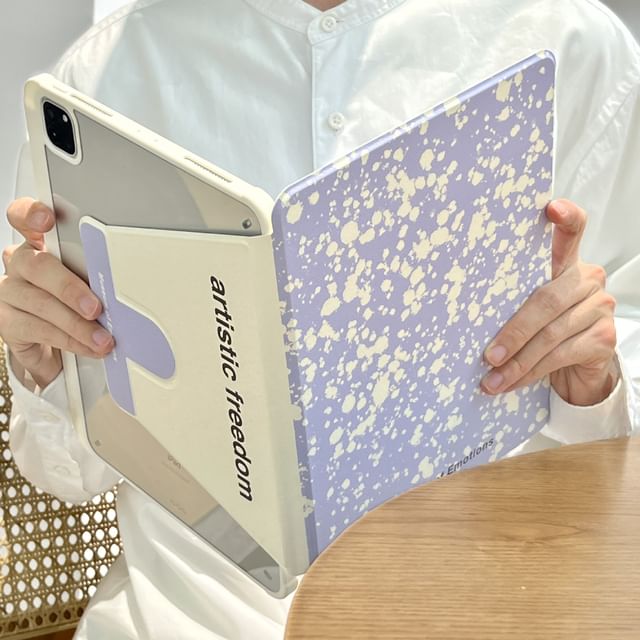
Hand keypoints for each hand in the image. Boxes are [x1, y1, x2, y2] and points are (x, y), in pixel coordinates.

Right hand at [0, 198, 113, 387]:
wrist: (54, 342)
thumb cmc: (75, 300)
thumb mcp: (88, 280)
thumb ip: (95, 273)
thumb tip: (124, 287)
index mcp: (39, 243)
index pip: (23, 217)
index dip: (31, 214)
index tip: (47, 219)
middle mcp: (20, 263)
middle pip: (37, 266)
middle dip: (69, 288)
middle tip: (95, 307)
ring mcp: (10, 292)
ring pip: (40, 303)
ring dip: (77, 324)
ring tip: (102, 338)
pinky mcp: (7, 321)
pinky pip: (39, 329)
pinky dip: (70, 340)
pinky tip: (88, 346)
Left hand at [481, 199, 617, 405]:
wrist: (578, 367)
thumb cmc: (544, 329)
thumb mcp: (529, 307)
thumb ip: (513, 298)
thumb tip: (462, 310)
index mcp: (566, 264)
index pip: (572, 232)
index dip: (566, 218)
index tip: (552, 206)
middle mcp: (588, 280)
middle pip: (546, 300)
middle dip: (513, 332)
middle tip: (489, 355)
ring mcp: (600, 308)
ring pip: (551, 335)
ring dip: (517, 362)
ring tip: (492, 379)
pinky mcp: (604, 338)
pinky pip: (561, 356)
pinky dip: (531, 372)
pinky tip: (511, 383)